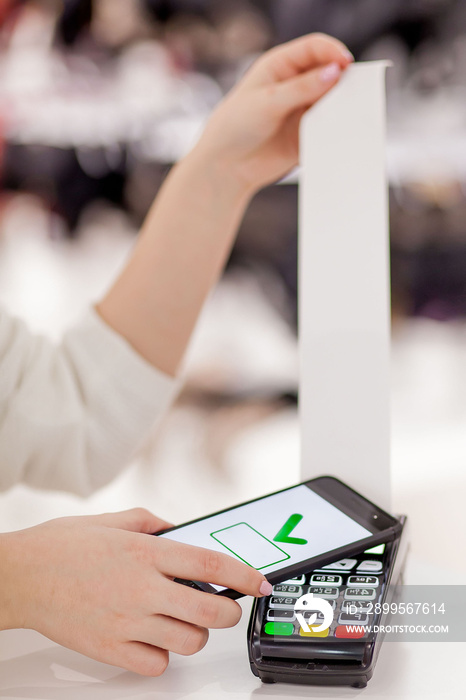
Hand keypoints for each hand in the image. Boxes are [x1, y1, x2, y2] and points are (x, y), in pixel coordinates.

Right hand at [1, 508, 271, 675]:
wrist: (22, 576)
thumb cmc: (63, 546)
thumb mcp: (113, 520)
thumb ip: (152, 523)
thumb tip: (179, 530)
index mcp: (145, 553)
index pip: (210, 563)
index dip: (244, 575)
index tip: (261, 582)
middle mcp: (142, 588)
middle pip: (210, 611)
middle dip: (229, 611)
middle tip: (224, 605)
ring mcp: (127, 622)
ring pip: (189, 640)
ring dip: (194, 630)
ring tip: (180, 617)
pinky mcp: (111, 649)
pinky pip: (157, 664)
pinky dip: (162, 654)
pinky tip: (152, 636)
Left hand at [195, 33, 352, 193]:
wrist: (227, 167)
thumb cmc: (236, 127)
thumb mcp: (268, 102)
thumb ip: (302, 88)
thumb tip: (335, 72)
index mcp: (281, 66)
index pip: (315, 48)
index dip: (333, 51)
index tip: (346, 64)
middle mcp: (295, 85)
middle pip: (329, 73)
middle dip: (343, 80)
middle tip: (352, 92)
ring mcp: (303, 110)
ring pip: (332, 102)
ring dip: (341, 107)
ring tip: (343, 116)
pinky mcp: (308, 135)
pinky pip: (329, 129)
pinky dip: (336, 130)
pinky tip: (337, 136)